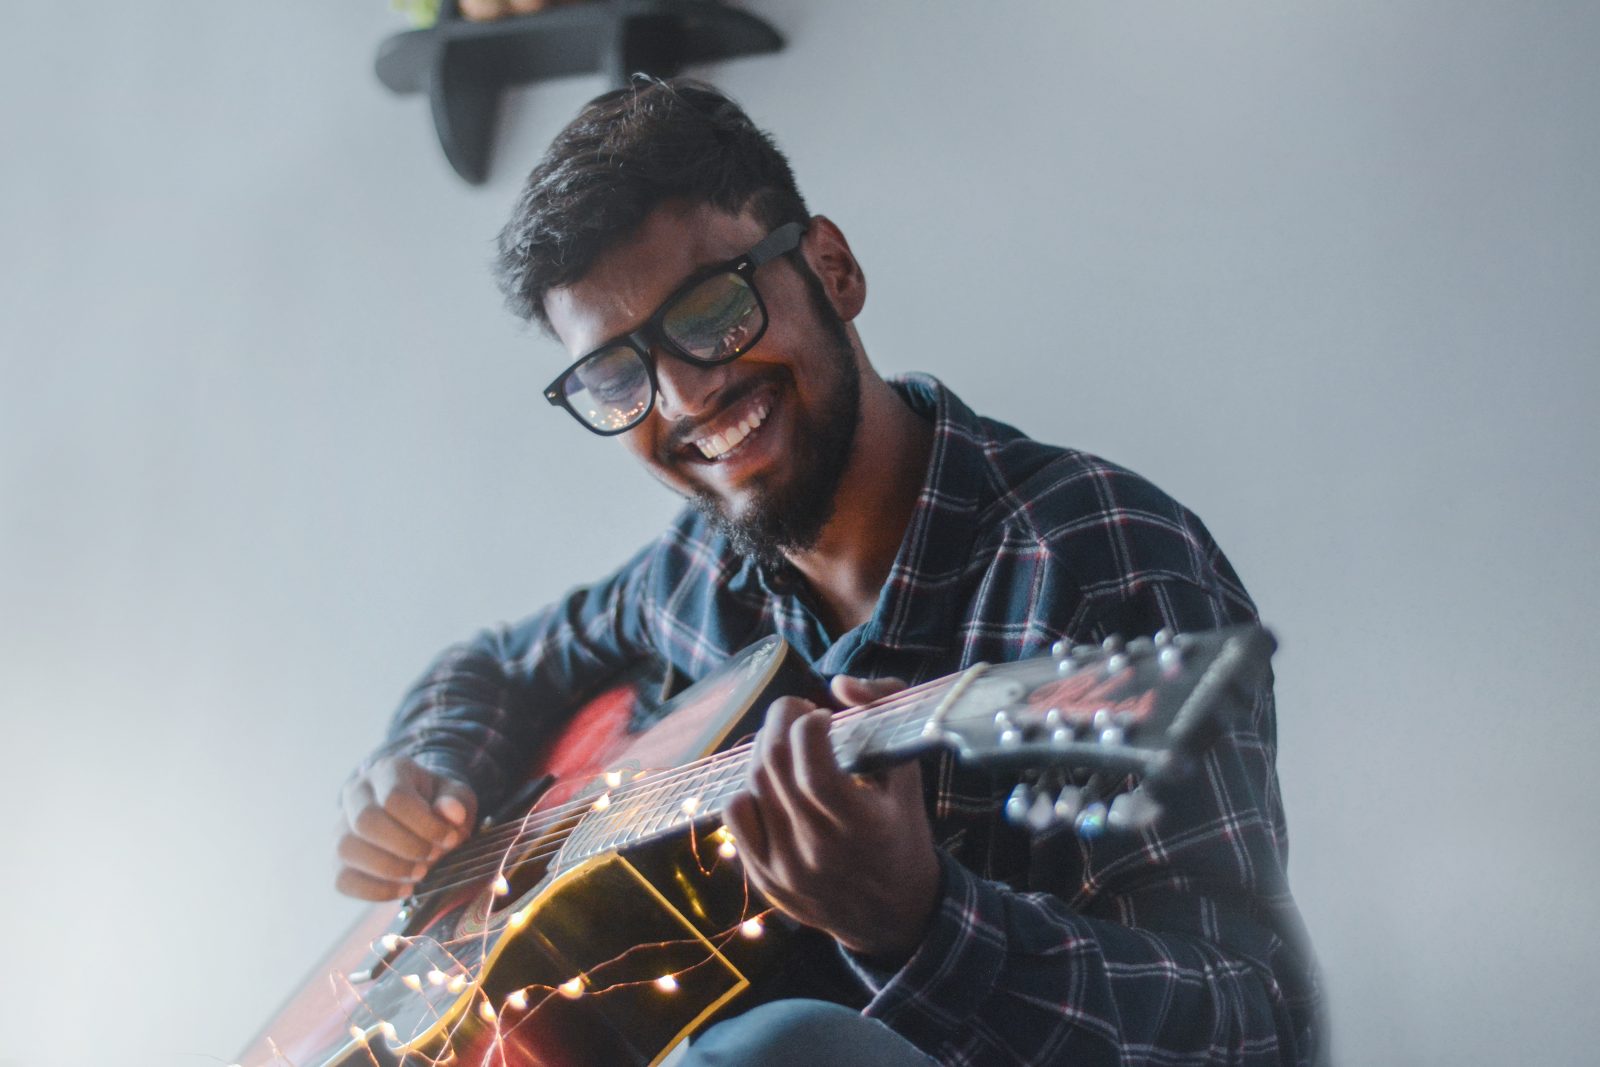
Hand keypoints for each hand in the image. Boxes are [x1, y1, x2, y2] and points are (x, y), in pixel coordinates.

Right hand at [335, 755, 477, 899]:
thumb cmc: (437, 803)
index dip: (424, 824)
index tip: (449, 839)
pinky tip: (404, 890)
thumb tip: (452, 813)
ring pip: (347, 848)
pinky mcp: (336, 859)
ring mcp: (341, 826)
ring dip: (389, 868)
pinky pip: (342, 879)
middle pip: (366, 821)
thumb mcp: (456, 796)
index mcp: (388, 770)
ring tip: (420, 874)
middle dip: (405, 846)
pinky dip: (375, 891)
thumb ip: (456, 802)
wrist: (416, 816)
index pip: (395, 798)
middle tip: (432, 857)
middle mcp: (356, 793)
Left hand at [723, 676, 941, 964]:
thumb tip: (841, 684)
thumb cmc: (902, 836)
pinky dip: (747, 788)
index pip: (812, 764)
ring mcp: (785, 867)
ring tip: (785, 744)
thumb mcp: (909, 777)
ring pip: (753, 785)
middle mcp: (817, 849)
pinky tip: (770, 784)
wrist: (893, 916)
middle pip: (774, 765)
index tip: (823, 716)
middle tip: (796, 711)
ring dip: (764, 750)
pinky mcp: (764, 878)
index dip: (808, 724)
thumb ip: (885, 716)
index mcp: (859, 825)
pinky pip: (735, 818)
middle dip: (780, 721)